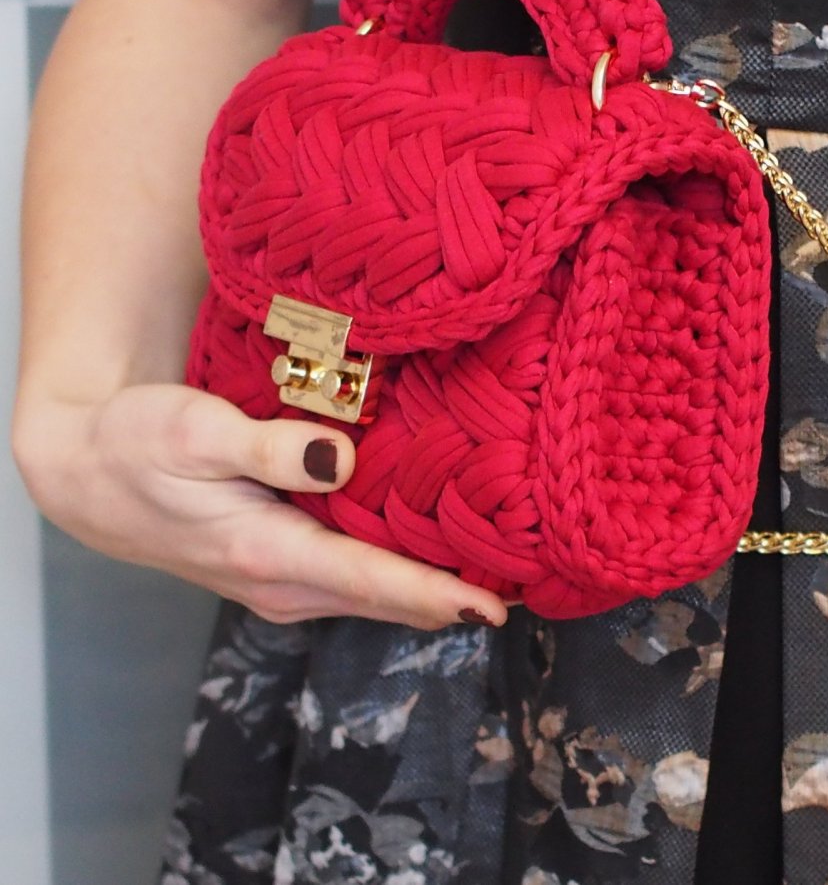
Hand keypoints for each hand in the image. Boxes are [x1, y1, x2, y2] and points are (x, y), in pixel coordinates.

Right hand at [13, 384, 506, 629]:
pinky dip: (393, 574)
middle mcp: (280, 581)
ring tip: (495, 571)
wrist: (88, 471)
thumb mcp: (198, 432)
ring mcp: (279, 582)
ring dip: (426, 589)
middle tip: (525, 584)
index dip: (436, 596)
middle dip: (450, 598)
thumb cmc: (139, 442)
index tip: (494, 608)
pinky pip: (350, 579)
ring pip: (369, 594)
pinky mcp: (276, 567)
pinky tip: (427, 552)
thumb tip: (342, 460)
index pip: (370, 582)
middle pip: (383, 600)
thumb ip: (273, 448)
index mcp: (267, 552)